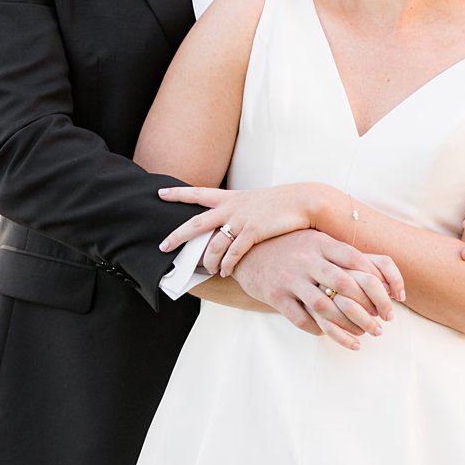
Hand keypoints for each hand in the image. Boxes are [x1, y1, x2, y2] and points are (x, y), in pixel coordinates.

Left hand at [158, 183, 331, 276]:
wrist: (304, 200)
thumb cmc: (282, 203)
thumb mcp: (256, 201)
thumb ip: (240, 210)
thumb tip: (230, 221)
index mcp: (231, 197)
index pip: (198, 192)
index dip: (178, 193)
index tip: (160, 192)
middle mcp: (232, 207)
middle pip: (196, 223)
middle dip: (177, 236)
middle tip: (163, 247)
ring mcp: (241, 220)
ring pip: (213, 245)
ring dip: (208, 261)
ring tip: (206, 270)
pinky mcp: (254, 232)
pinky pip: (233, 253)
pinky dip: (227, 265)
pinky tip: (225, 272)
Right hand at [230, 230, 404, 350]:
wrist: (246, 250)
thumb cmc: (291, 247)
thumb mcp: (316, 241)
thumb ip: (345, 254)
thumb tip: (384, 275)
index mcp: (321, 243)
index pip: (357, 260)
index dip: (378, 282)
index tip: (391, 301)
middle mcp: (307, 259)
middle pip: (345, 285)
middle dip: (368, 309)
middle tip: (382, 326)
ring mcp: (290, 278)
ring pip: (324, 306)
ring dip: (347, 326)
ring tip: (362, 338)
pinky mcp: (275, 295)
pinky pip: (301, 319)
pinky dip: (318, 330)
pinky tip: (328, 334)